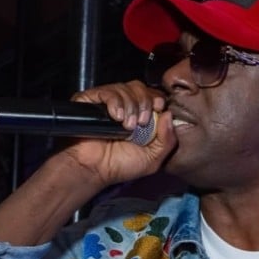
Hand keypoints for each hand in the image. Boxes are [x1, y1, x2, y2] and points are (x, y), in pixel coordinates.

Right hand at [63, 80, 177, 185]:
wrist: (95, 170)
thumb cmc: (120, 166)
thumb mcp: (153, 158)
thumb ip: (168, 139)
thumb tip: (169, 114)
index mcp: (140, 116)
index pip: (151, 94)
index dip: (156, 97)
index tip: (159, 106)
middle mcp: (124, 106)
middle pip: (138, 87)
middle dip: (144, 101)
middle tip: (142, 122)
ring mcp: (106, 103)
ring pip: (123, 87)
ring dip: (130, 105)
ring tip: (127, 126)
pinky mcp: (89, 101)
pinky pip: (105, 91)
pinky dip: (115, 102)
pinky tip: (116, 117)